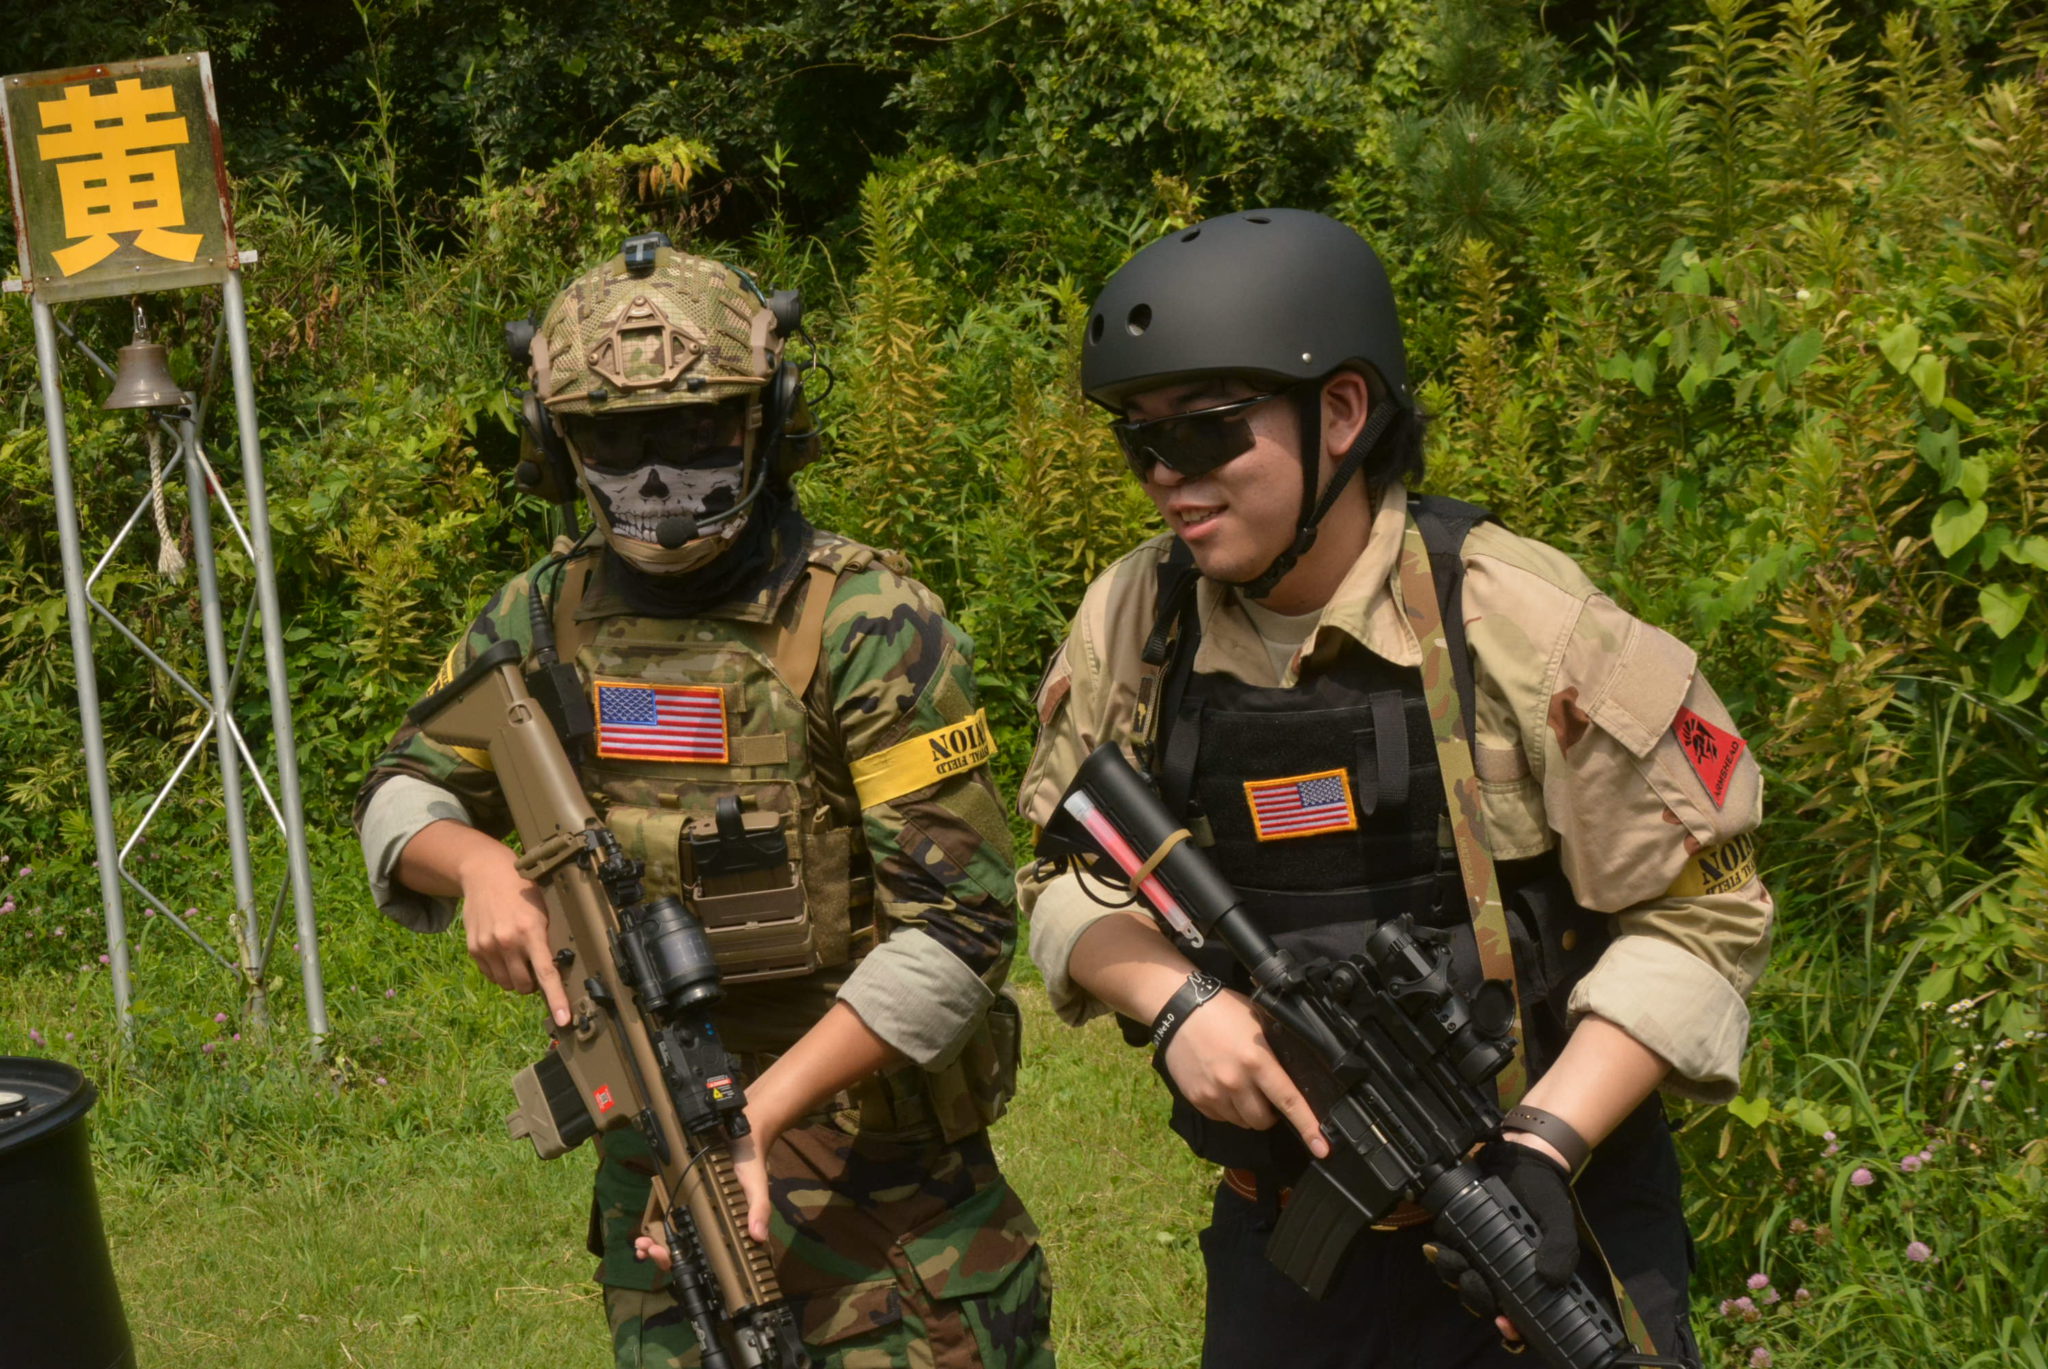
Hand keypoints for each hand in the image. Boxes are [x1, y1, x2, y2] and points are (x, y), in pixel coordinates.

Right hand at [457, 844, 569, 1025]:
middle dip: (533, 984)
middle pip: (524, 986)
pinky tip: (504, 952)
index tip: (563, 1019)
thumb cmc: (522, 890)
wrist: (485, 873)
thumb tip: (558, 970)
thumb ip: (546, 938)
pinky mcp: (474, 948)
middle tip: (535, 966)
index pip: (546, 973)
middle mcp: (508, 942)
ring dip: (516, 979)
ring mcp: (488, 946)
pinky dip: (500, 971)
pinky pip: (491, 975)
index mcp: (531, 931)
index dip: (556, 999)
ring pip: (507, 984)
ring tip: (519, 957)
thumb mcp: (543, 910)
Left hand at [633, 1108, 778, 1271]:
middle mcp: (711, 1224)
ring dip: (655, 1247)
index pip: (708, 1256)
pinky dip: (655, 1230)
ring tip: (641, 1246)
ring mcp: (697, 1213)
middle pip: (686, 1252)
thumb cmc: (750, 1163)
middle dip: (664, 1257)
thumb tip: (759, 1236)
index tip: (666, 1259)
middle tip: (648, 1251)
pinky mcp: (686, 1199)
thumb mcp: (757, 1185)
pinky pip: (670, 1218)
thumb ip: (759, 1208)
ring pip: (674, 1240)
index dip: (685, 1262)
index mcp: (728, 1228)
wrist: (741, 1133)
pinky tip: (643, 1234)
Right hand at [1160, 989, 1328, 1157]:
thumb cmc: (1223, 1010)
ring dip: (1247, 1111)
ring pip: (1242, 1122)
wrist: (1179, 1008)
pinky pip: (1221, 1117)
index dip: (1308, 1126)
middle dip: (1270, 1114)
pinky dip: (1226, 1108)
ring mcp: (1214, 1093)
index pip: (1289, 1100)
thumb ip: (1276, 1049)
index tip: (1321, 1148)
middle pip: (1263, 1121)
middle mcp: (1236, 1082)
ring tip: (1240, 1086)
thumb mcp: (1259, 1021)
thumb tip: (1297, 1073)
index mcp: (1257, 1061)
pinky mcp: (1197, 1098)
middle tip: (1265, 1094)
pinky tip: (1221, 1085)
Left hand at [1426, 1137, 1577, 1345]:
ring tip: (1453, 1262)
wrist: (1520, 1154)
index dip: (1512, 1330)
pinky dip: (1441, 1255)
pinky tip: (1437, 1248)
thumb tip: (1552, 1278)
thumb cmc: (1544, 1192)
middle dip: (1476, 1297)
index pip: (1521, 1316)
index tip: (1505, 1324)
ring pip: (1462, 1280)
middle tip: (1474, 1282)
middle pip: (1484, 1301)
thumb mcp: (1557, 1219)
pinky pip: (1448, 1252)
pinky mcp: (1459, 1232)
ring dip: (1454, 1276)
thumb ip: (1560, 1246)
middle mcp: (1502, 1270)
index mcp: (1530, 1275)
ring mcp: (1479, 1252)